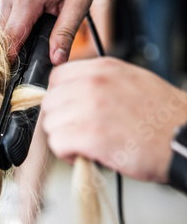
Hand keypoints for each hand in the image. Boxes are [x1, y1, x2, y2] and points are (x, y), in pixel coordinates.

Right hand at [0, 0, 96, 65]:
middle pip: (3, 34)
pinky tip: (31, 26)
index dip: (12, 58)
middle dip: (14, 50)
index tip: (16, 74)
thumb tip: (57, 60)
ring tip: (34, 42)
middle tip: (30, 63)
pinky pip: (5, 16)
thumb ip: (65, 34)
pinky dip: (15, 25)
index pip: (11, 37)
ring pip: (2, 26)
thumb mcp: (78, 6)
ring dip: (15, 37)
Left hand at [41, 57, 186, 182]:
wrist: (185, 139)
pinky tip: (87, 155)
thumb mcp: (133, 81)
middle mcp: (93, 84)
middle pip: (50, 102)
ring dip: (64, 138)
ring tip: (85, 145)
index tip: (69, 110)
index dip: (60, 98)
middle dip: (60, 120)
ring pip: (51, 124)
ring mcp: (90, 108)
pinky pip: (58, 144)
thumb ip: (101, 82)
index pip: (57, 77)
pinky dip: (68, 154)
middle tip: (78, 132)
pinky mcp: (91, 135)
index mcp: (103, 69)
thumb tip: (75, 93)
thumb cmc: (164, 117)